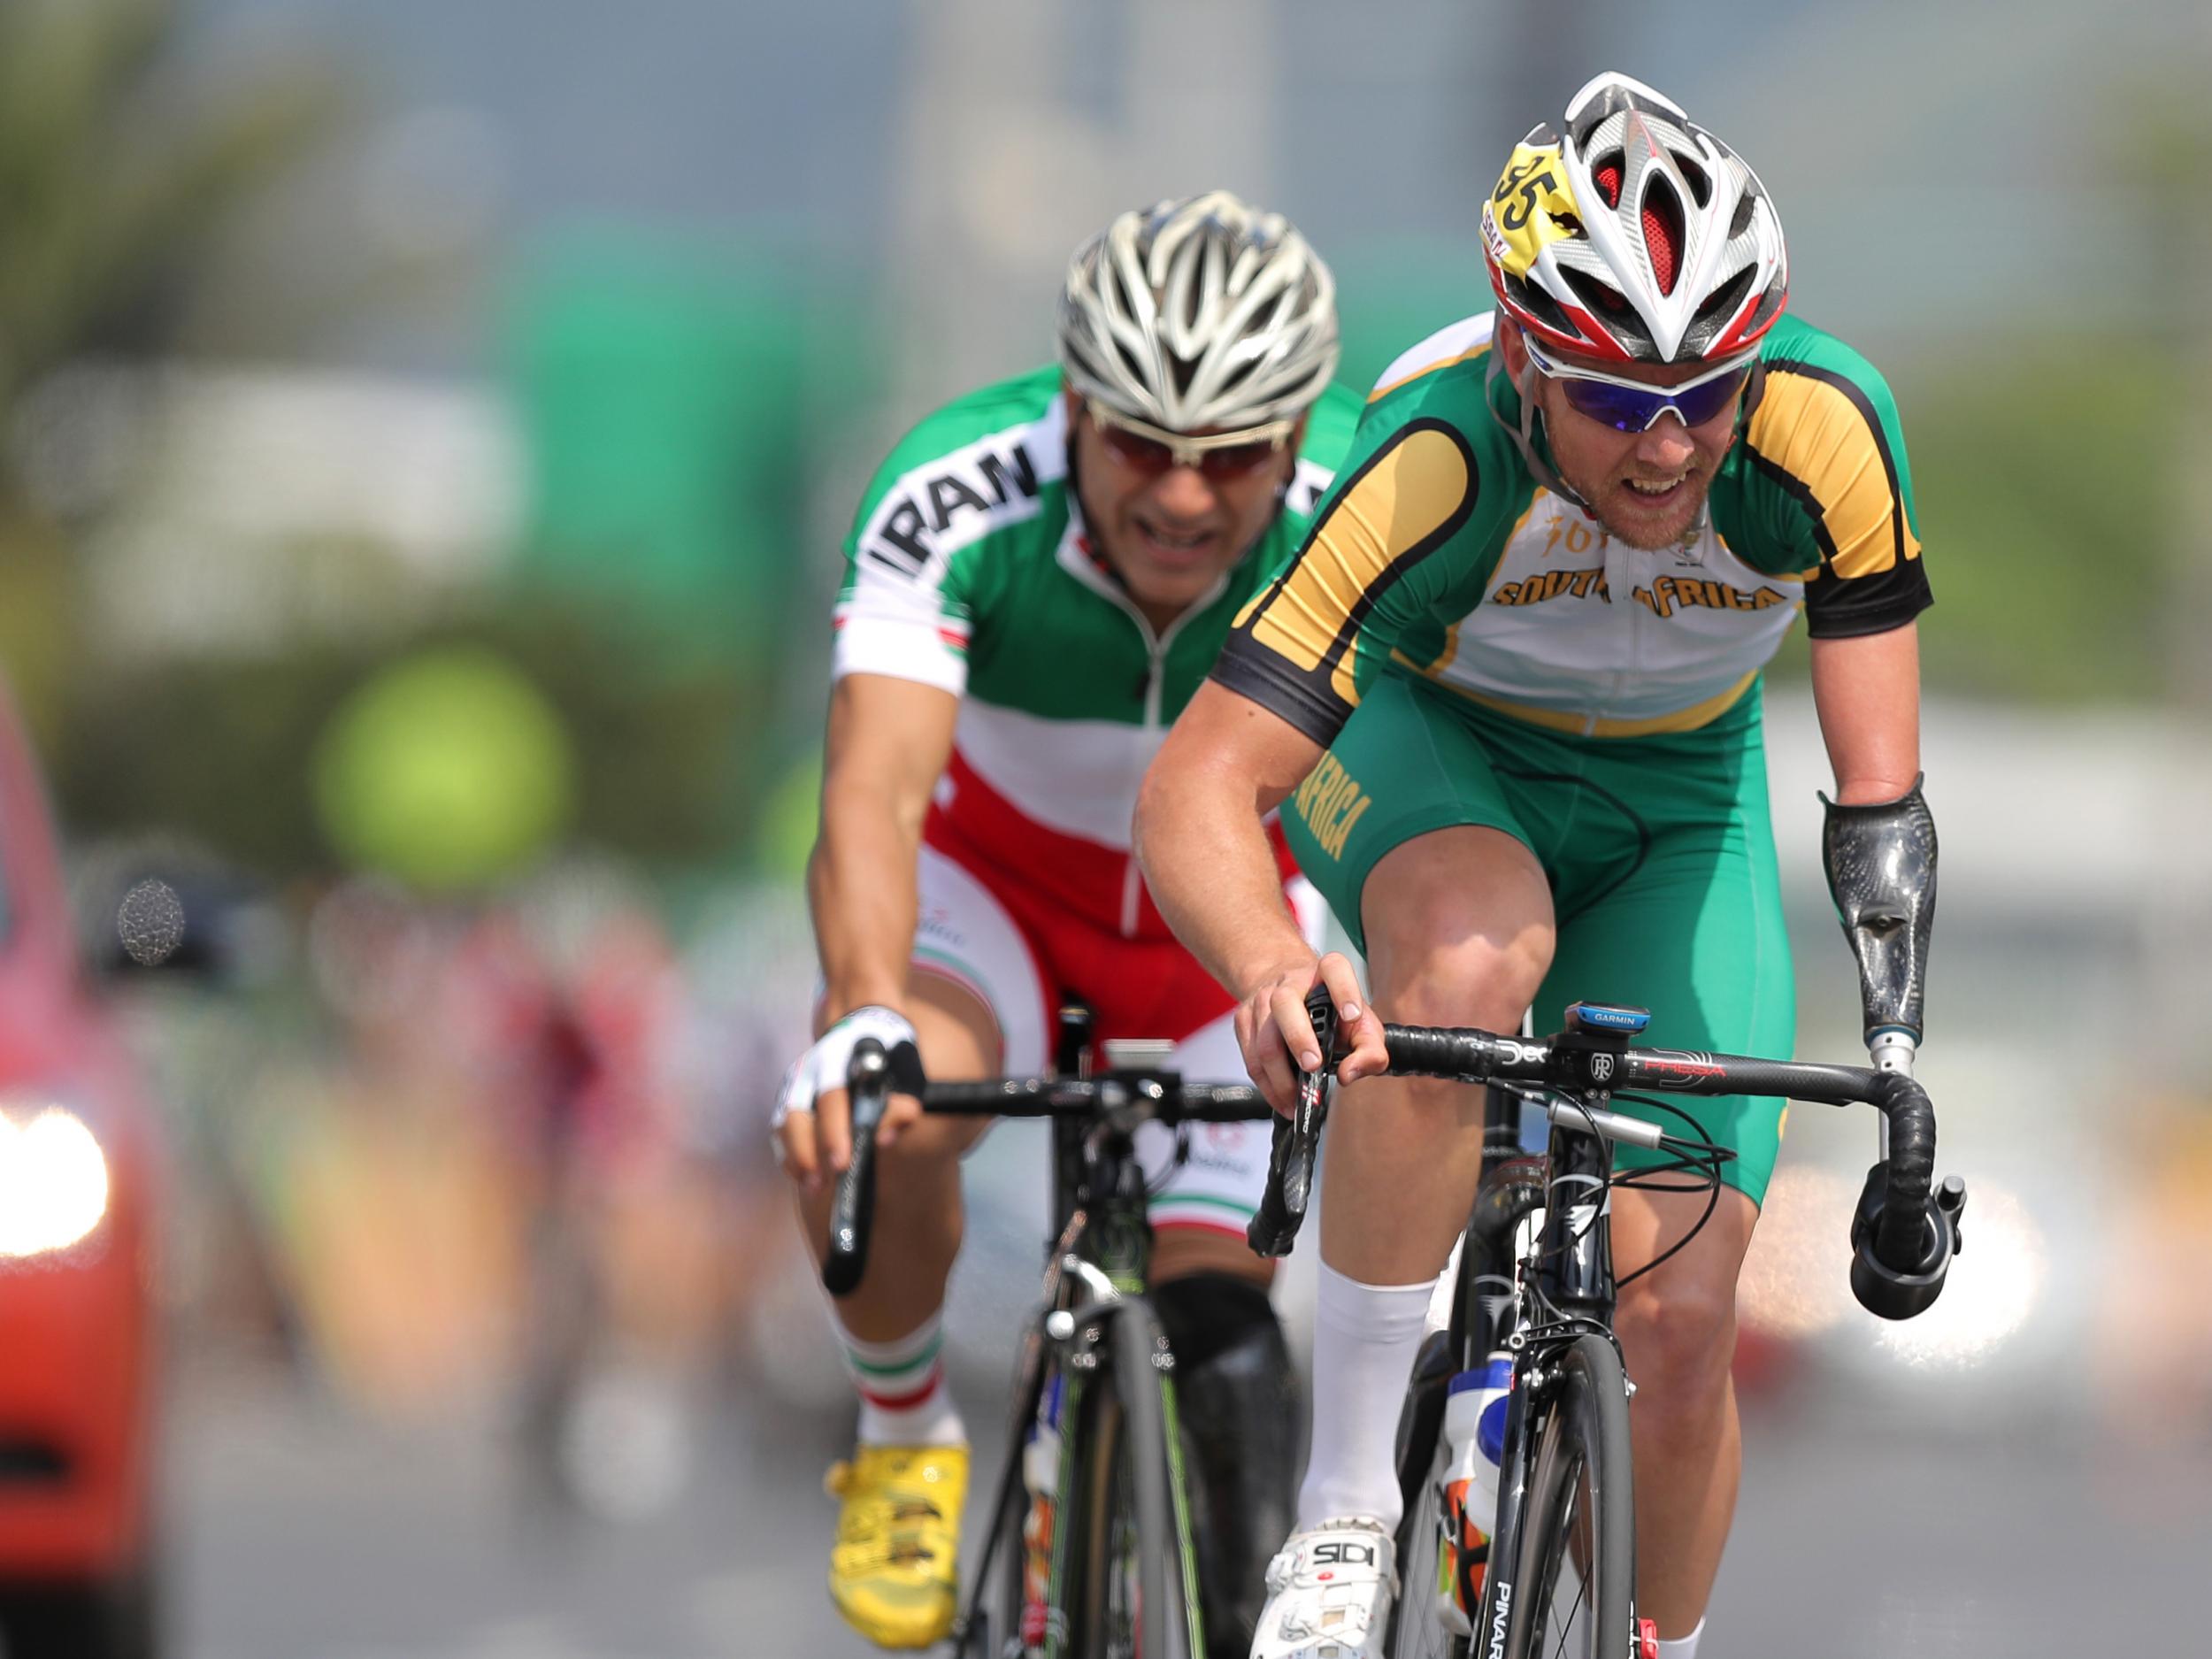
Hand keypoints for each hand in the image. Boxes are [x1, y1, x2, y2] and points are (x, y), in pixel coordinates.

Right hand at [772, 1006, 926, 1193]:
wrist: (865, 1022)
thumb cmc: (890, 1055)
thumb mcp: (906, 1072)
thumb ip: (900, 1102)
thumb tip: (886, 1137)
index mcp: (840, 1059)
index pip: (832, 1097)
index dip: (834, 1131)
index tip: (842, 1163)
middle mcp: (810, 1069)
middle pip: (797, 1112)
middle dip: (807, 1151)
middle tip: (823, 1182)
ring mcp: (796, 1082)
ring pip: (783, 1121)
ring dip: (795, 1155)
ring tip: (813, 1185)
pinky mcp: (789, 1096)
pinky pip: (779, 1128)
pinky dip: (787, 1153)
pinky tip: (802, 1174)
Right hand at [1232, 951, 1389, 1114]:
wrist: (1292, 990)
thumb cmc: (1332, 1012)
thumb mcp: (1361, 1025)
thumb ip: (1370, 1050)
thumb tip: (1349, 1074)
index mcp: (1326, 973)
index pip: (1334, 969)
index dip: (1344, 990)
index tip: (1353, 1015)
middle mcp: (1291, 981)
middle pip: (1285, 1004)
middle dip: (1298, 1038)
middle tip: (1313, 1066)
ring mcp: (1262, 998)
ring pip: (1265, 1039)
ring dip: (1281, 1076)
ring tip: (1298, 1098)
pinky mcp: (1244, 1019)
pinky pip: (1251, 1058)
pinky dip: (1268, 1085)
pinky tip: (1283, 1099)